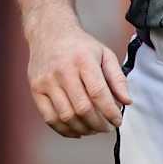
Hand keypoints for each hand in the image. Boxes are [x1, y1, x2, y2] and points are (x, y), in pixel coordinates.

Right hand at [25, 16, 131, 137]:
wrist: (49, 32)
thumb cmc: (81, 46)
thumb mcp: (105, 54)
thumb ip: (117, 78)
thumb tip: (126, 102)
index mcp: (83, 60)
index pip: (98, 93)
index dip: (110, 112)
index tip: (118, 121)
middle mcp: (63, 71)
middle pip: (82, 107)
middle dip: (98, 123)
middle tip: (106, 128)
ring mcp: (47, 81)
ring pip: (66, 116)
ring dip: (83, 128)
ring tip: (93, 130)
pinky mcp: (35, 90)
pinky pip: (49, 118)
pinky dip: (64, 130)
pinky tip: (76, 131)